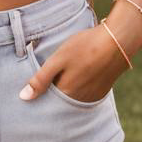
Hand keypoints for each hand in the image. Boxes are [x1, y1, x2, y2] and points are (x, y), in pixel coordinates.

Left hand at [20, 24, 134, 103]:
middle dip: (51, 94)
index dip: (39, 94)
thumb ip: (41, 79)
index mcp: (66, 94)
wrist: (117, 41)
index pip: (47, 101)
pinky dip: (77, 88)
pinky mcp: (101, 91)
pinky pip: (83, 94)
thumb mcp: (59, 59)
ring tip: (62, 75)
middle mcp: (79, 101)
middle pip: (59, 101)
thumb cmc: (85, 47)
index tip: (32, 89)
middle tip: (46, 80)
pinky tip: (77, 74)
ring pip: (72, 98)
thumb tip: (24, 97)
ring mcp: (91, 97)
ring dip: (65, 91)